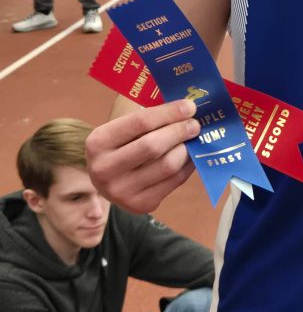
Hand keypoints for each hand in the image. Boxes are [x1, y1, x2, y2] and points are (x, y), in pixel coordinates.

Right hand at [86, 100, 200, 213]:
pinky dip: (188, 165)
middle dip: (180, 131)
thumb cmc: (122, 144)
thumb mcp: (123, 127)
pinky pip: (174, 181)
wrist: (107, 180)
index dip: (169, 112)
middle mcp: (104, 169)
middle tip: (195, 123)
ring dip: (186, 148)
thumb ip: (149, 115)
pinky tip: (191, 154)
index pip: (140, 122)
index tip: (189, 106)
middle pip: (153, 146)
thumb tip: (186, 106)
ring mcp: (121, 191)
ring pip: (167, 165)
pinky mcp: (140, 205)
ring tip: (193, 138)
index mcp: (98, 142)